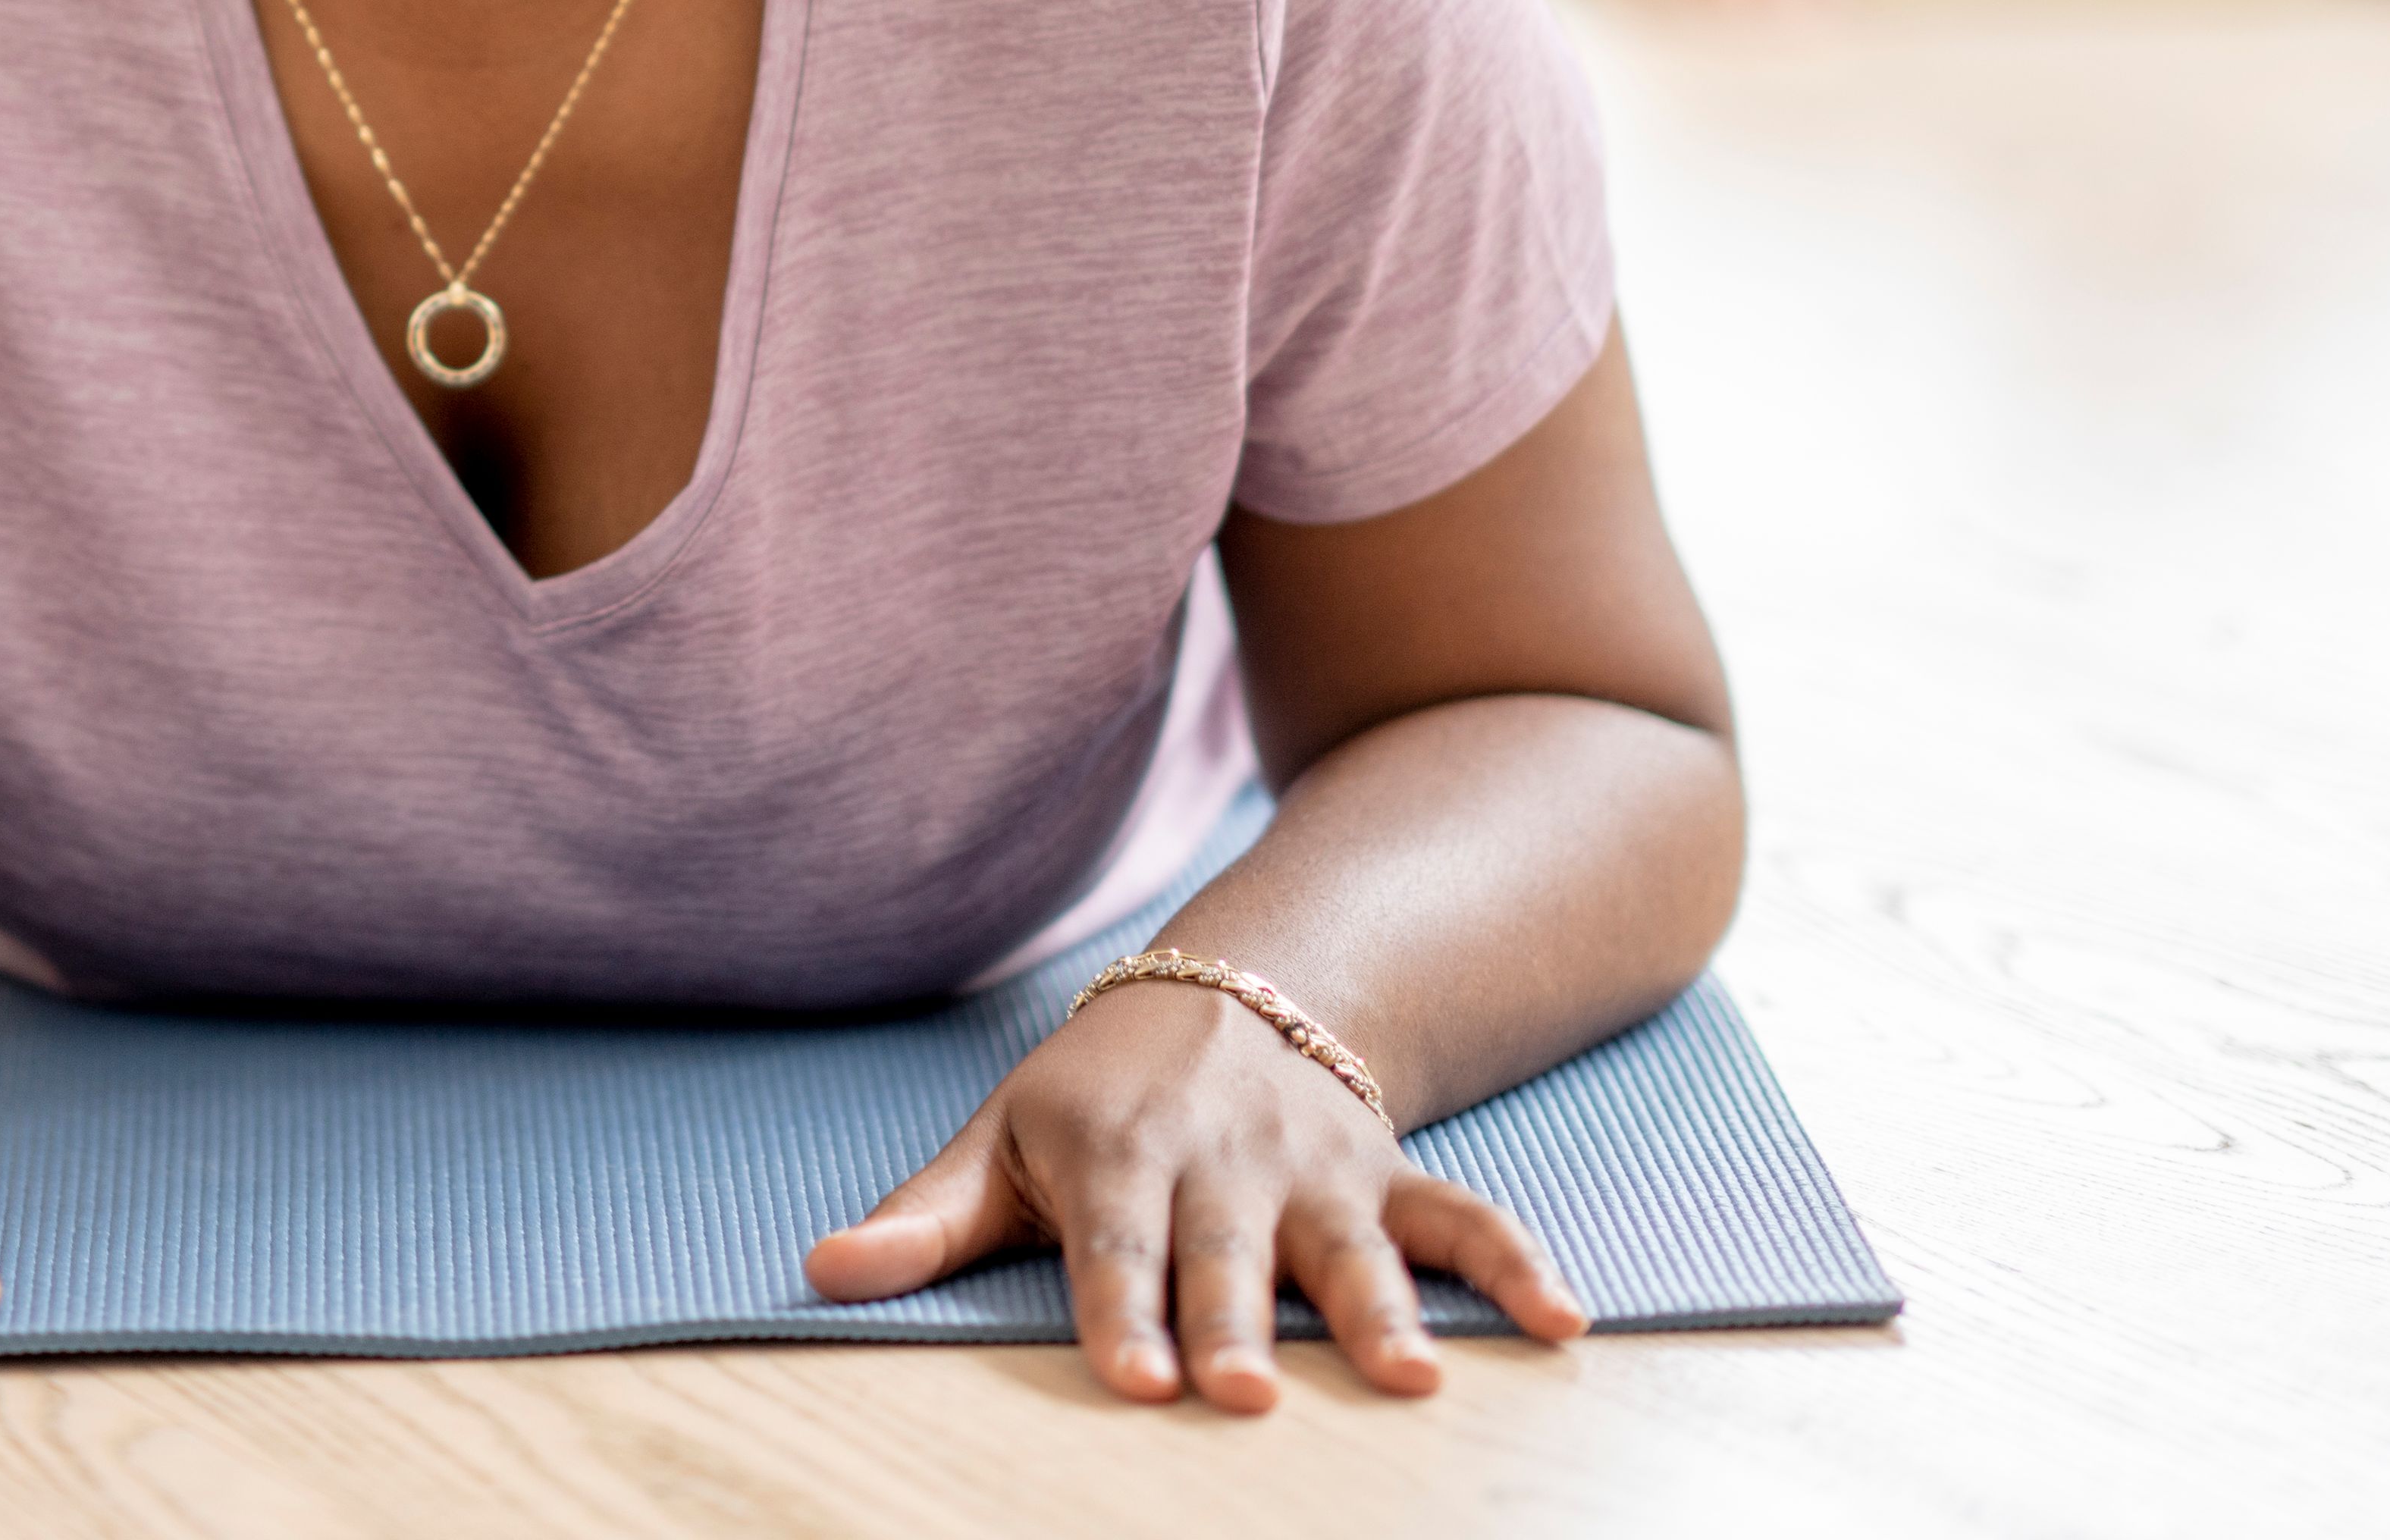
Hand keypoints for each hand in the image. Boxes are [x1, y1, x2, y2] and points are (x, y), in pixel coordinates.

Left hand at [804, 976, 1583, 1409]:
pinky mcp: (1388, 1173)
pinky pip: (1463, 1216)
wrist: (1217, 995)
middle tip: (1243, 1394)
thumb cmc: (1088, 1098)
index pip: (1112, 1245)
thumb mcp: (999, 1140)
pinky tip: (1565, 1323)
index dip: (1120, 1310)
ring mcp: (1316, 1168)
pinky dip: (1516, 1264)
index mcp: (1116, 1152)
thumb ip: (925, 1219)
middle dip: (1236, 1322)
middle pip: (1226, 1256)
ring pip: (1352, 1245)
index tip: (1135, 1377)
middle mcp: (1221, 1160)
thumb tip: (824, 1273)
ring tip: (1411, 1378)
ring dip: (1382, 1308)